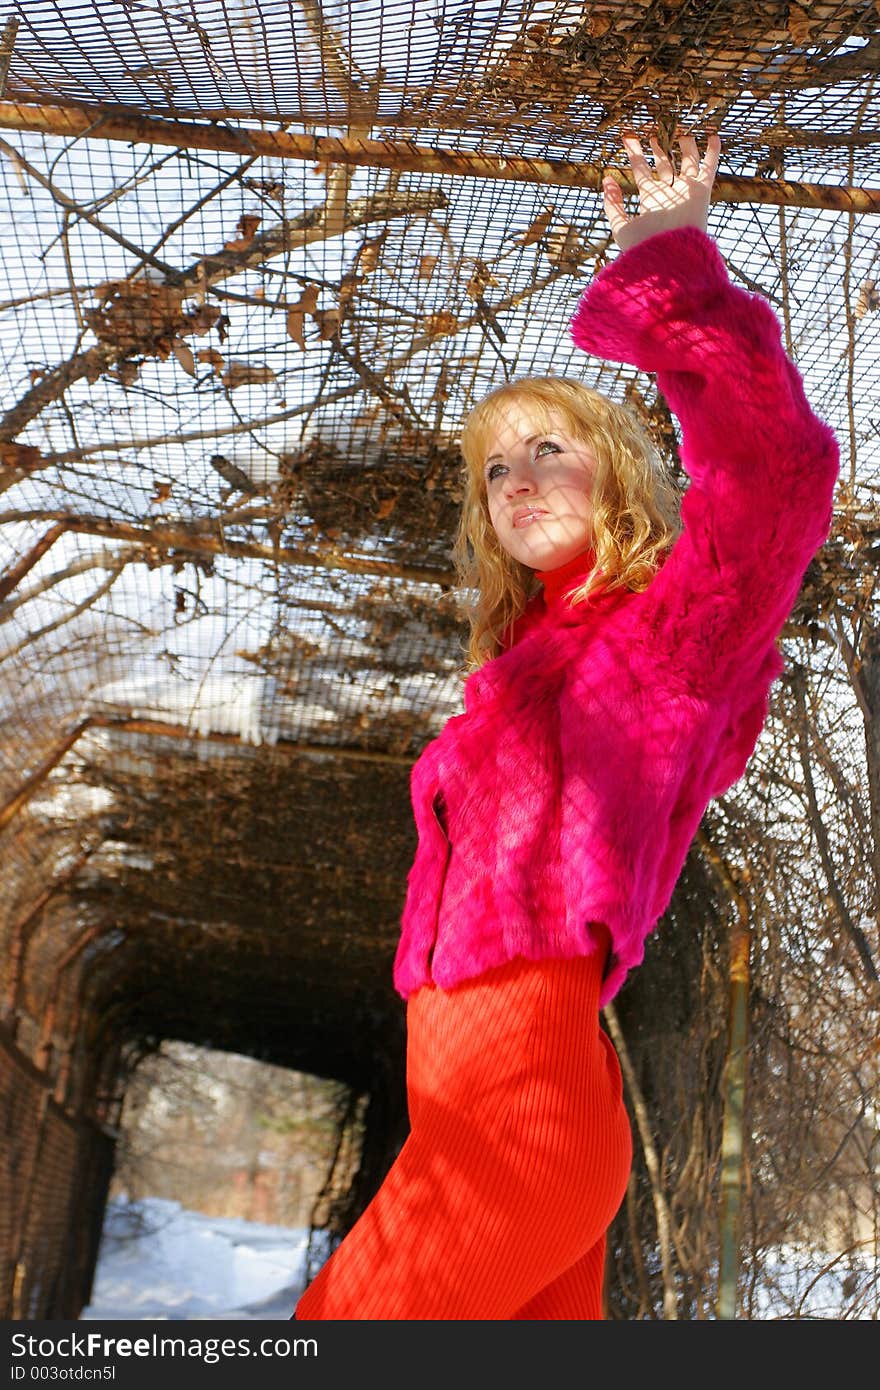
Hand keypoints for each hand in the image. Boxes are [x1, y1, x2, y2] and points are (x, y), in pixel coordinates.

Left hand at [602, 130, 720, 251]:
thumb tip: (607, 179)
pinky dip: (713, 152)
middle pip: (664, 165)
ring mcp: (686, 192)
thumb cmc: (643, 246)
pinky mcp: (702, 192)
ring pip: (687, 164)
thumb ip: (613, 205)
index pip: (642, 172)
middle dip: (658, 149)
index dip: (635, 155)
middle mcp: (669, 195)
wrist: (669, 258)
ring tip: (680, 132)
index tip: (627, 138)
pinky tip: (713, 136)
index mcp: (651, 201)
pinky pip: (709, 169)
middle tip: (652, 133)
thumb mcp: (620, 226)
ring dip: (684, 148)